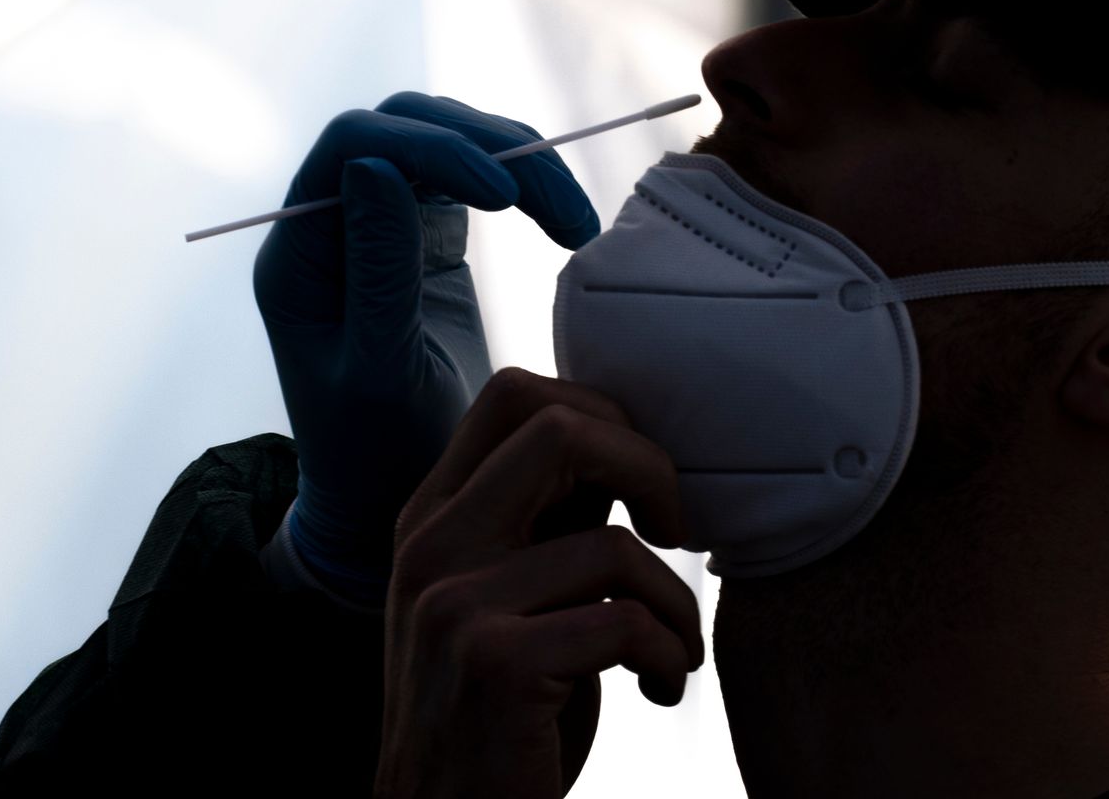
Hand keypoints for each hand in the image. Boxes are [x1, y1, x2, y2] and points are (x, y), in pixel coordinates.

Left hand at [254, 93, 600, 602]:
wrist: (390, 498)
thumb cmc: (372, 453)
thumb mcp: (378, 375)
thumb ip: (377, 274)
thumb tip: (375, 164)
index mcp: (300, 251)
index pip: (354, 146)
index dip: (431, 148)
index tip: (504, 196)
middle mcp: (335, 222)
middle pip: (407, 126)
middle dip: (488, 146)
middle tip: (560, 209)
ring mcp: (384, 225)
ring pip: (448, 142)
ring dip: (518, 163)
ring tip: (577, 225)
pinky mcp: (429, 238)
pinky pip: (475, 180)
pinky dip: (525, 188)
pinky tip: (564, 226)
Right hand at [374, 367, 703, 798]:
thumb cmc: (497, 714)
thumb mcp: (504, 598)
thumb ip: (543, 522)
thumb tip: (623, 443)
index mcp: (434, 519)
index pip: (515, 395)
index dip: (603, 416)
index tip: (641, 483)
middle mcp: (432, 548)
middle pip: (559, 428)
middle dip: (649, 466)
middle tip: (676, 528)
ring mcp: (454, 606)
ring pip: (615, 546)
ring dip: (676, 603)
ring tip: (673, 649)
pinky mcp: (494, 666)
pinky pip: (626, 623)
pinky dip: (669, 655)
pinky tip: (660, 689)